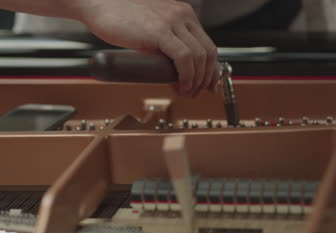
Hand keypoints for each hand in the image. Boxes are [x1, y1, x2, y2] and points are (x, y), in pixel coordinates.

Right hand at [77, 0, 218, 96]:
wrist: (97, 3)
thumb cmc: (118, 17)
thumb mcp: (153, 31)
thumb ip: (167, 46)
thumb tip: (176, 73)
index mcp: (184, 14)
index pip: (208, 45)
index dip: (211, 70)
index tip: (208, 85)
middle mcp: (182, 15)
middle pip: (208, 52)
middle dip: (206, 78)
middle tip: (196, 93)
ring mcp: (172, 21)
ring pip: (199, 57)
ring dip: (196, 81)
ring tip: (186, 92)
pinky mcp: (160, 30)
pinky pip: (184, 57)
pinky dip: (186, 76)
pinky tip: (180, 86)